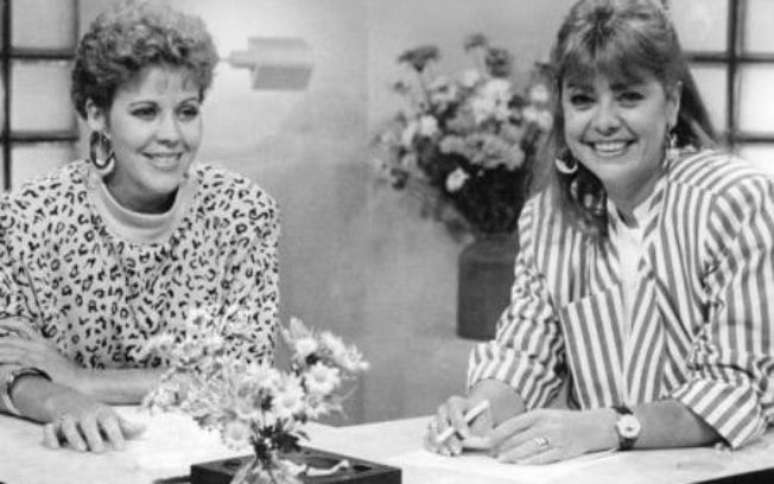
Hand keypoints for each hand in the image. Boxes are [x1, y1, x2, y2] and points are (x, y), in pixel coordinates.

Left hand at [0, 318, 84, 389]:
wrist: (81, 379)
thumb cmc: (68, 373)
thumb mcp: (54, 360)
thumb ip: (40, 356)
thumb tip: (26, 360)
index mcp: (44, 342)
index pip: (22, 327)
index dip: (8, 323)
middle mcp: (41, 345)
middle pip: (13, 339)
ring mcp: (40, 354)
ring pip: (12, 349)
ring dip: (0, 351)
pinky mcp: (39, 363)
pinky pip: (17, 360)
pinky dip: (6, 359)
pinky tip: (0, 362)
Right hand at [41, 387, 145, 452]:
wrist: (70, 400)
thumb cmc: (96, 415)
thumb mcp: (111, 417)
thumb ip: (126, 426)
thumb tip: (145, 429)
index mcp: (101, 413)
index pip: (110, 421)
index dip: (116, 433)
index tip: (121, 447)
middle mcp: (85, 415)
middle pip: (88, 423)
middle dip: (93, 435)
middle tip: (98, 450)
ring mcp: (69, 419)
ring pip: (68, 425)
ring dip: (74, 436)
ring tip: (81, 448)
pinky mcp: (55, 424)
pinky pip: (50, 429)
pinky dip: (50, 436)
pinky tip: (55, 445)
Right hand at [424, 395, 492, 456]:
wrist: (473, 417)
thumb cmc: (479, 418)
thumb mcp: (483, 420)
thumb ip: (476, 429)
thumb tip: (465, 442)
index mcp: (455, 402)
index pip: (454, 411)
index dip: (460, 424)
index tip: (467, 436)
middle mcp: (442, 410)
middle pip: (442, 424)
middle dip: (450, 438)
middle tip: (458, 450)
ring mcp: (435, 420)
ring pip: (434, 432)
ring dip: (441, 444)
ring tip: (449, 453)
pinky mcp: (431, 431)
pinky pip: (427, 438)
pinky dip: (431, 445)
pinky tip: (438, 451)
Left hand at [489, 408, 615, 463]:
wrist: (596, 426)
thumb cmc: (567, 422)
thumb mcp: (548, 416)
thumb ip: (530, 424)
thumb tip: (507, 434)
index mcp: (540, 414)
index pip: (513, 423)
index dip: (498, 432)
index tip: (487, 439)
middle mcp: (546, 425)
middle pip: (518, 437)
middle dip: (502, 446)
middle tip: (490, 453)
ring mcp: (555, 438)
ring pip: (528, 448)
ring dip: (512, 454)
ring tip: (501, 459)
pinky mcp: (564, 450)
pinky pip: (544, 457)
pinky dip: (531, 461)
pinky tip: (521, 464)